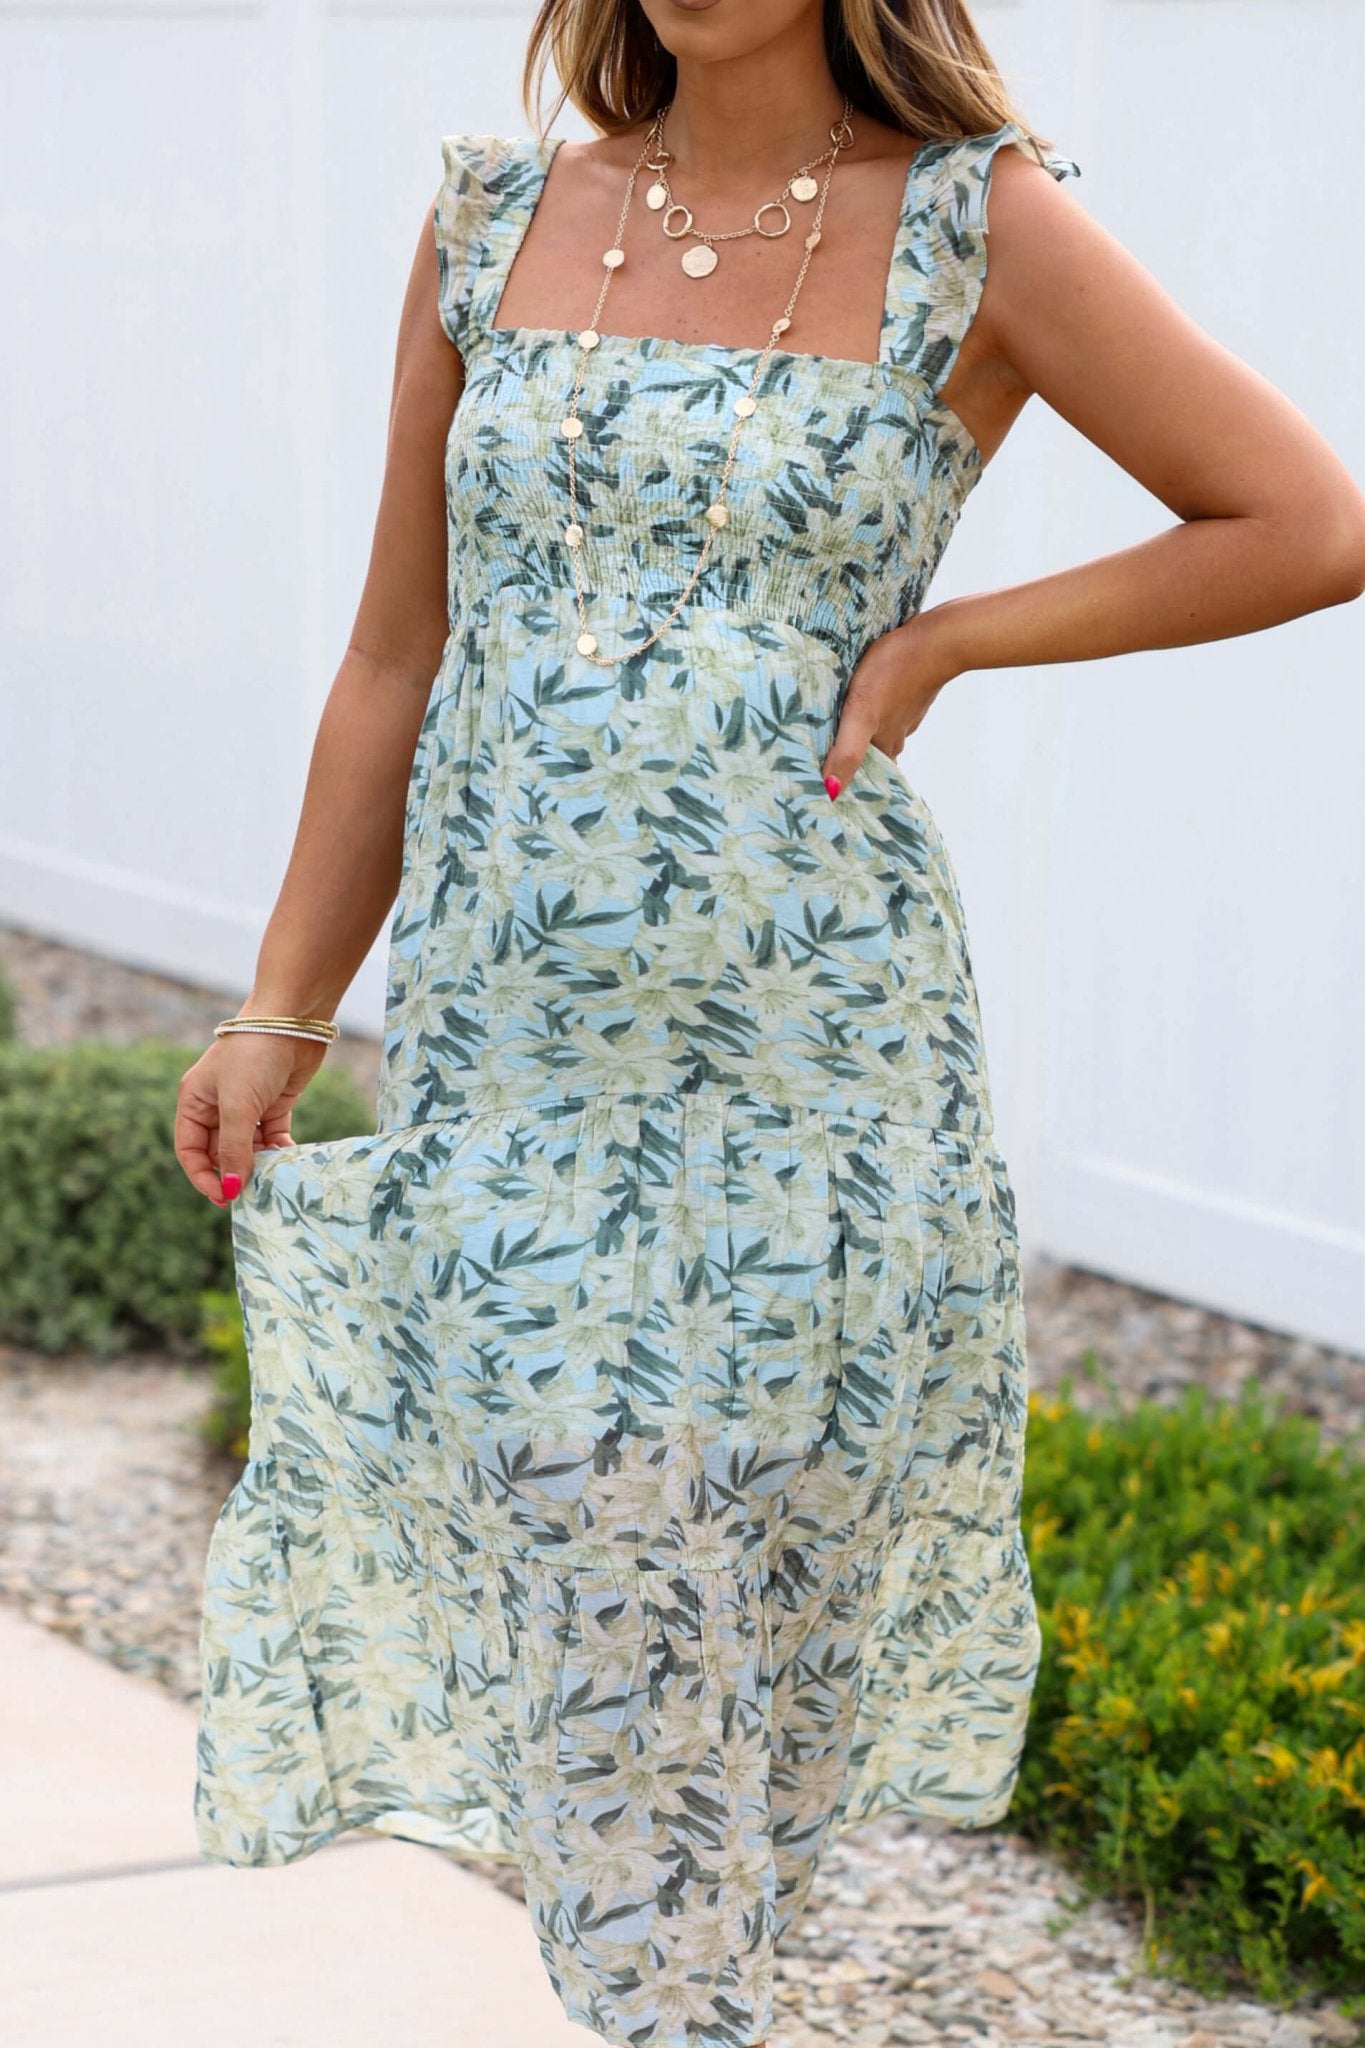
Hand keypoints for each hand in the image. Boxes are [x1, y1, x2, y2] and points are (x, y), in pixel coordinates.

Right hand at [175, 1032, 327, 1205]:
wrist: (293, 1021)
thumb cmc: (254, 1056)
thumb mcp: (238, 1106)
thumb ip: (233, 1150)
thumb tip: (231, 1189)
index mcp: (195, 1101)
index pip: (190, 1150)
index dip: (203, 1176)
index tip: (223, 1198)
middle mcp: (217, 1105)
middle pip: (219, 1152)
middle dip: (233, 1173)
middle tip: (252, 1195)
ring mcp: (246, 1105)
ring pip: (247, 1148)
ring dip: (258, 1164)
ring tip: (272, 1178)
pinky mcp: (274, 1104)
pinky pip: (271, 1138)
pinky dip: (278, 1151)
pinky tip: (288, 1160)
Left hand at [820, 607, 962, 795]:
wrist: (934, 639)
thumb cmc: (894, 673)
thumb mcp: (861, 714)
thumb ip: (847, 751)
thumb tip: (832, 793)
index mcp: (884, 746)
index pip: (863, 776)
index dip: (844, 783)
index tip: (822, 790)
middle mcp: (895, 735)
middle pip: (869, 757)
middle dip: (849, 762)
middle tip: (821, 763)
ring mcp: (903, 713)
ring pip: (877, 732)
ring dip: (858, 736)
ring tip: (832, 733)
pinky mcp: (906, 691)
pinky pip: (885, 708)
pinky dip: (871, 712)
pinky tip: (857, 702)